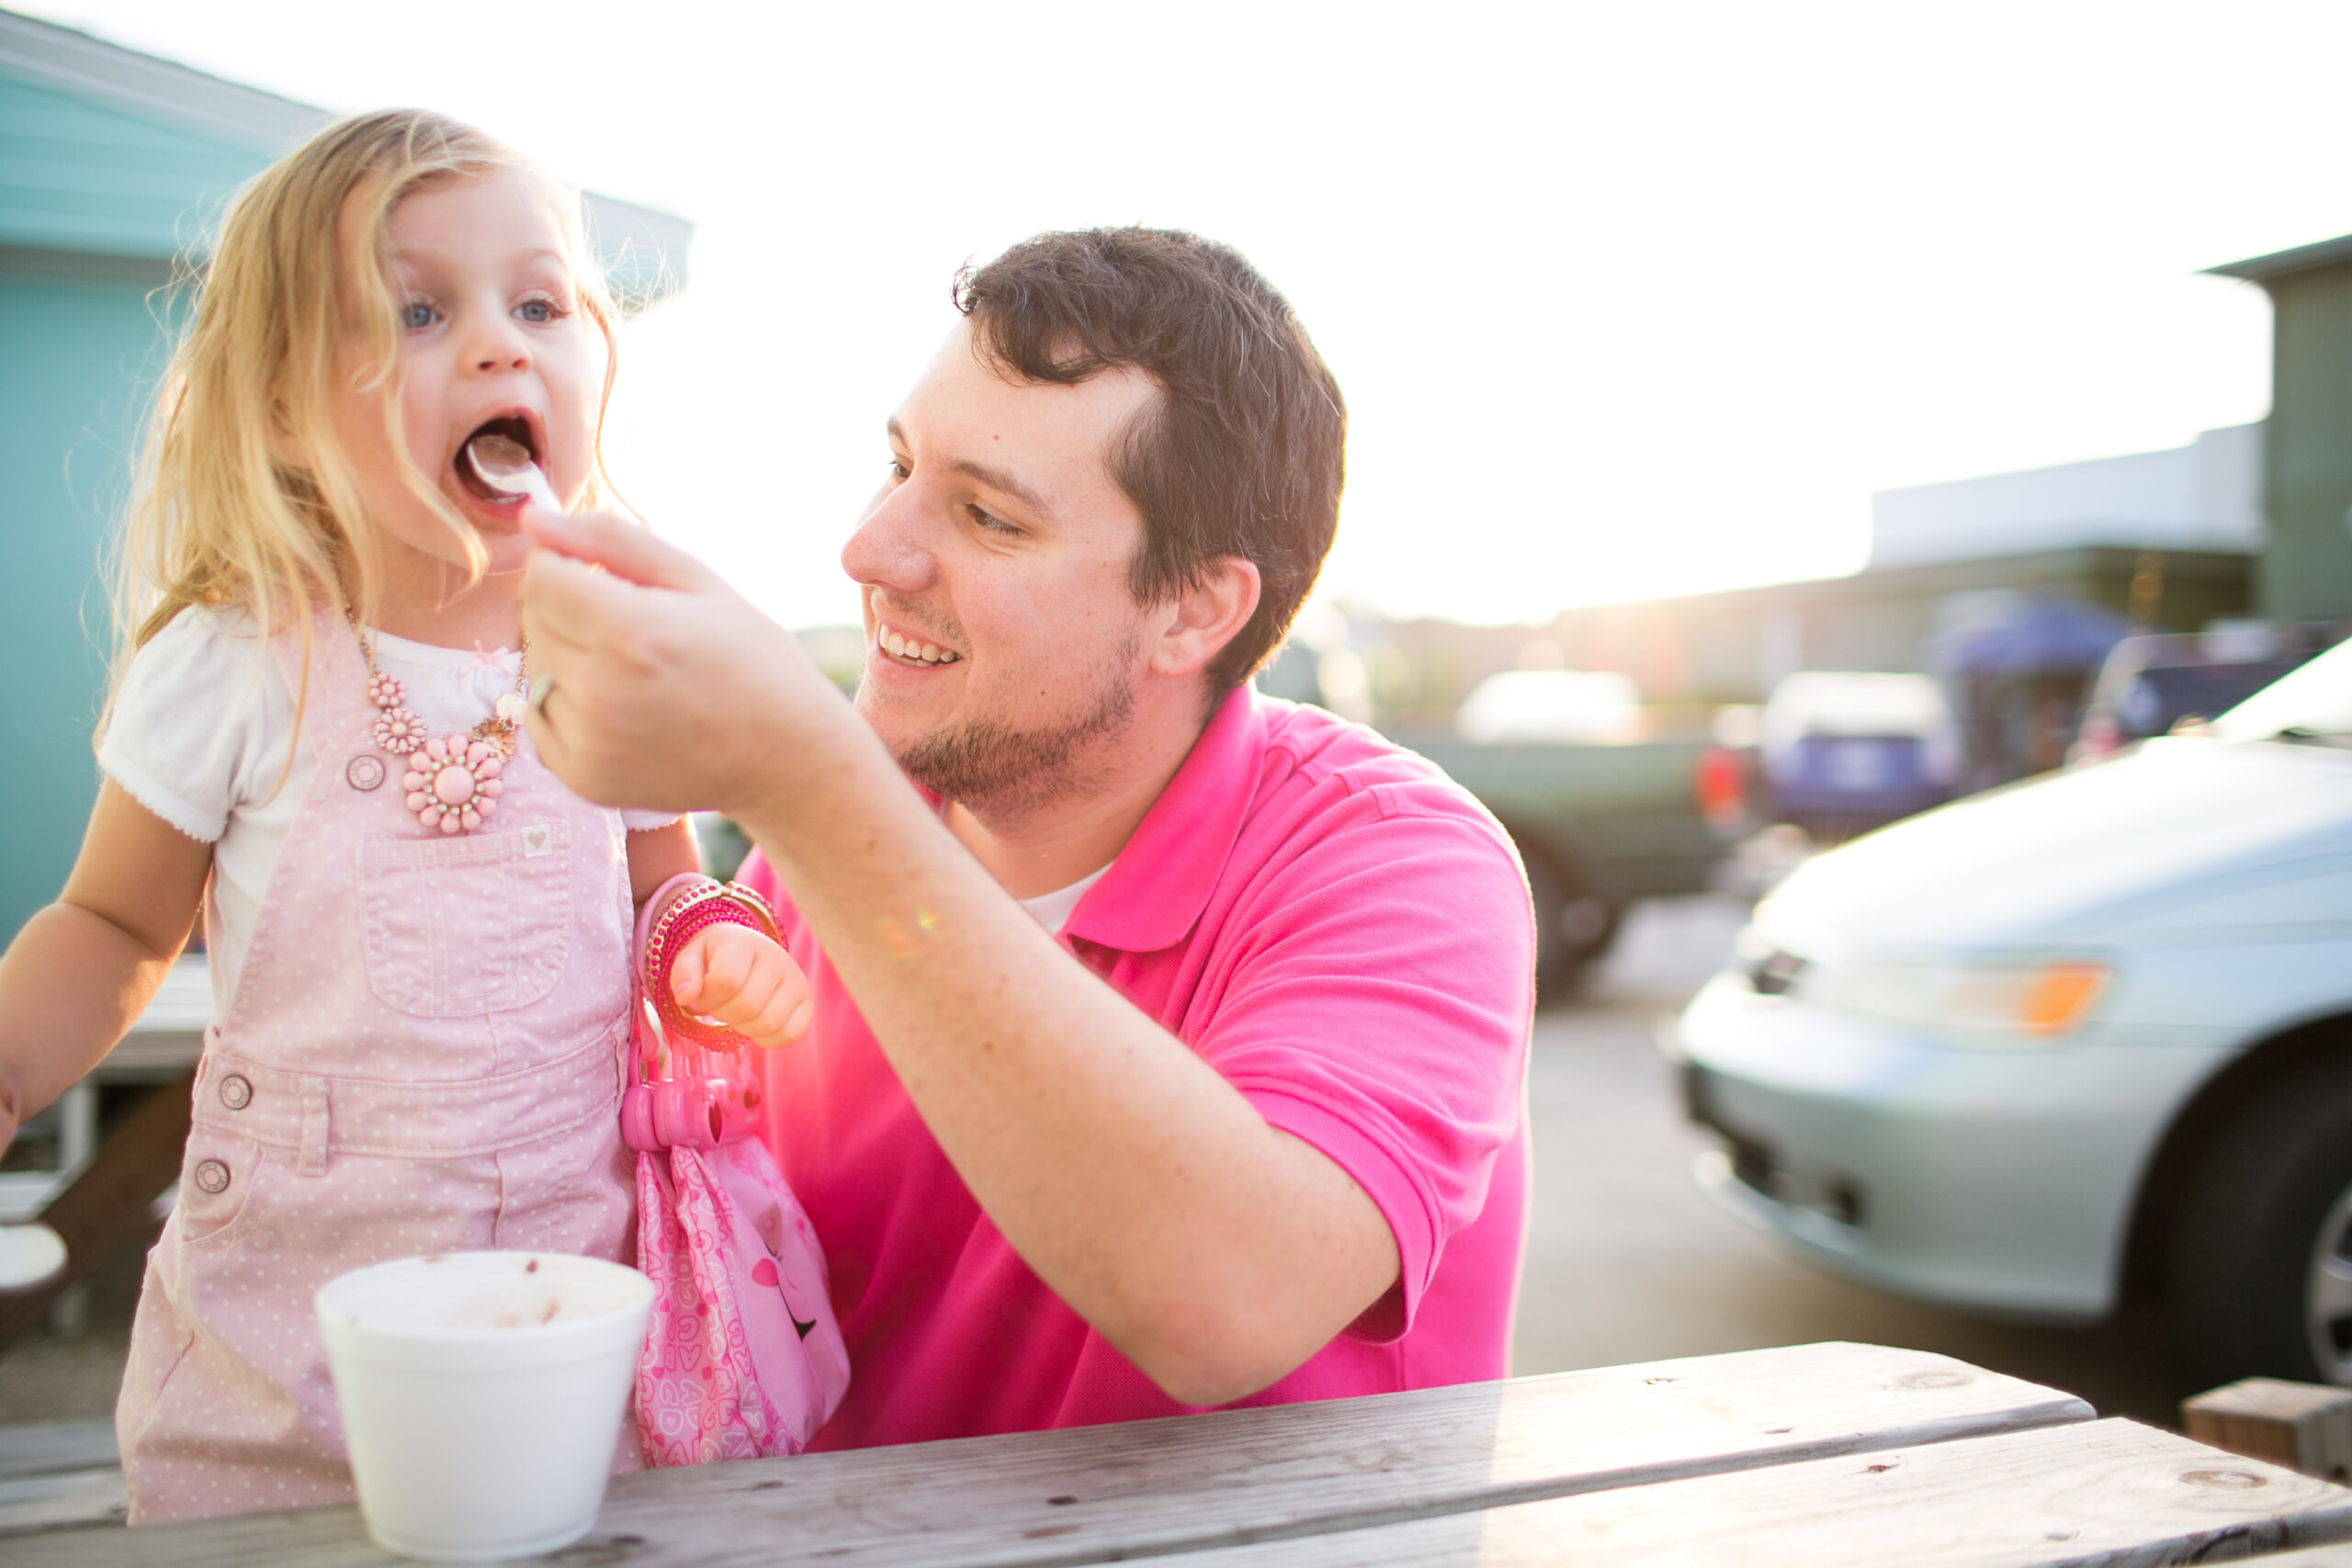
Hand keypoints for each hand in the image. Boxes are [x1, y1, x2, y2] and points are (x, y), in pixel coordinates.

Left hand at [519, 507, 855, 819]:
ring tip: (638, 677)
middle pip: (535, 622)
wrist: (788, 760)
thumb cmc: (753, 661)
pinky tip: (627, 712)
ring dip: (572, 662)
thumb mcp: (699, 582)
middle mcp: (601, 690)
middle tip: (635, 630)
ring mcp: (589, 741)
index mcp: (630, 631)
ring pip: (538, 671)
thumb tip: (533, 517)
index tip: (601, 576)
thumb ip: (611, 541)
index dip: (566, 566)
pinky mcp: (584, 778)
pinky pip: (542, 720)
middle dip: (571, 612)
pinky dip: (572, 709)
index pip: (542, 577)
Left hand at [669, 922, 813, 1049]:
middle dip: (724, 1014)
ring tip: (736, 1013)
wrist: (745, 950)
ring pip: (769, 1023)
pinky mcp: (806, 1002)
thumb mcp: (692, 958)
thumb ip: (683, 974)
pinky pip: (789, 1035)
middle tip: (719, 1004)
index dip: (707, 998)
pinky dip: (767, 1038)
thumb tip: (685, 997)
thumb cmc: (715, 958)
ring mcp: (796, 980)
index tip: (701, 994)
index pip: (727, 981)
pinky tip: (754, 1023)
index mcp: (745, 943)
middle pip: (748, 1006)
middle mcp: (777, 958)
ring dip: (743, 1028)